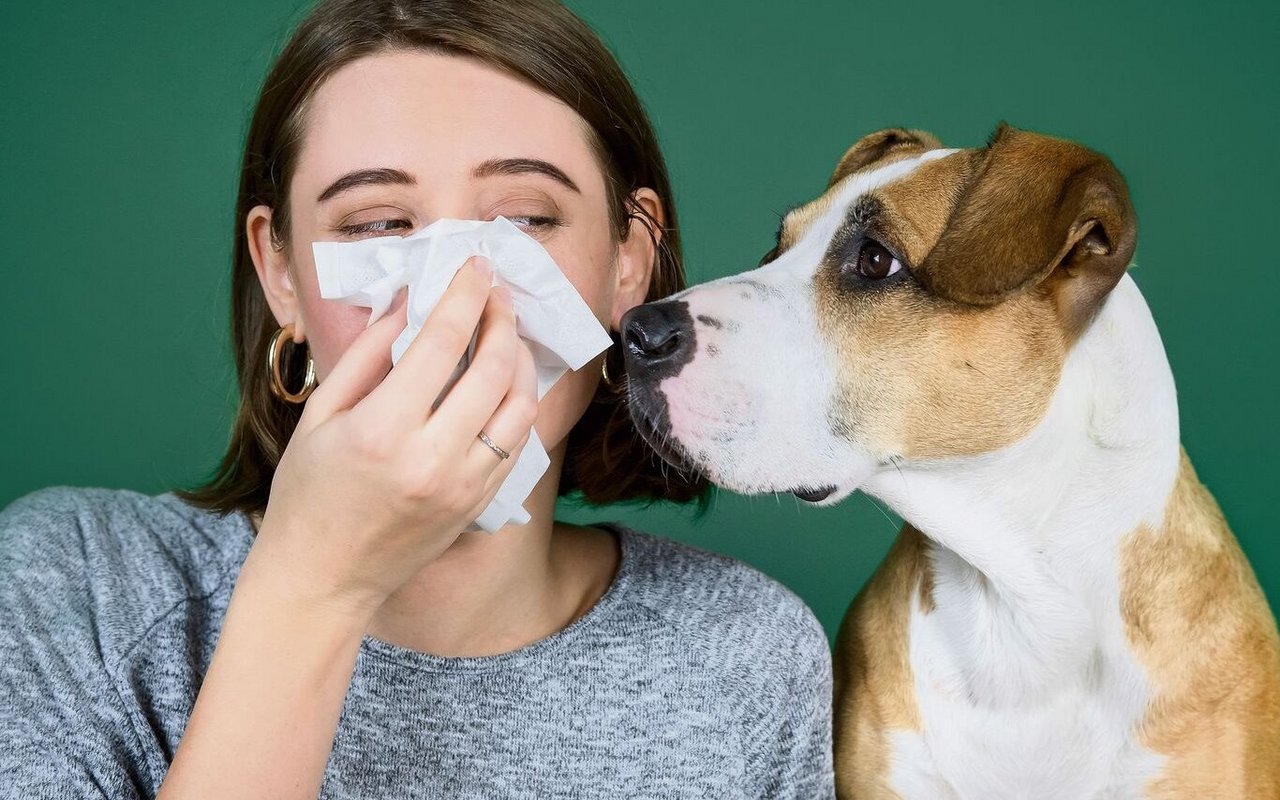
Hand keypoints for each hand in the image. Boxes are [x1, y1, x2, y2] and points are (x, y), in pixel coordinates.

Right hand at [245, 256, 537, 619]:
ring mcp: (463, 485)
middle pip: (493, 369)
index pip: (442, 341)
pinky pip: (516, 441)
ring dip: (521, 359)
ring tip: (507, 331)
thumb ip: (369, 352)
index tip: (475, 265)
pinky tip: (506, 379)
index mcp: (382, 430)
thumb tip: (411, 300)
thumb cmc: (308, 493)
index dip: (465, 294)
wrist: (323, 578)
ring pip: (519, 406)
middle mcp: (432, 458)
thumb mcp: (321, 413)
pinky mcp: (479, 503)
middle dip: (502, 318)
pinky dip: (519, 402)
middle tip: (497, 291)